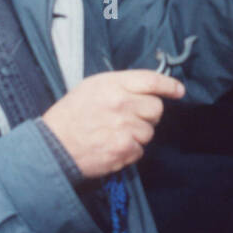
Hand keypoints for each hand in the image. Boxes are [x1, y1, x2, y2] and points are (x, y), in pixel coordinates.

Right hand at [41, 70, 183, 178]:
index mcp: (112, 84)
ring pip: (149, 132)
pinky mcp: (124, 149)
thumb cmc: (71, 115)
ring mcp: (124, 127)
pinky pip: (140, 150)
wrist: (53, 145)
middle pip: (156, 108)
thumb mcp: (92, 87)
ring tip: (115, 133)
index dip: (169, 86)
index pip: (152, 80)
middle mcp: (121, 103)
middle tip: (130, 118)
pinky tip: (112, 146)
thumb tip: (147, 89)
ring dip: (137, 135)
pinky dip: (129, 151)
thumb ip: (121, 85)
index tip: (178, 91)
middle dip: (148, 115)